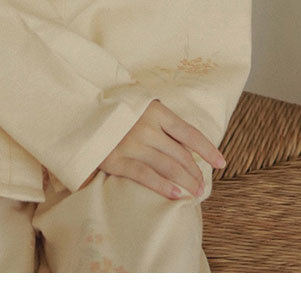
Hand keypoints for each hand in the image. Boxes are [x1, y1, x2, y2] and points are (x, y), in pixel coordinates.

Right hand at [98, 98, 226, 200]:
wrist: (79, 111)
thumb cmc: (114, 109)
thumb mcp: (140, 106)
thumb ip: (160, 122)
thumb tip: (185, 145)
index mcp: (156, 111)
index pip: (190, 133)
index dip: (208, 149)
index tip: (221, 162)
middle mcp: (147, 127)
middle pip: (181, 154)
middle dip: (195, 172)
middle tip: (202, 186)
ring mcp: (132, 143)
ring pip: (168, 167)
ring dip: (185, 182)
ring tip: (195, 193)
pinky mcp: (117, 160)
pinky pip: (145, 176)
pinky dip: (163, 186)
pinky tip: (176, 195)